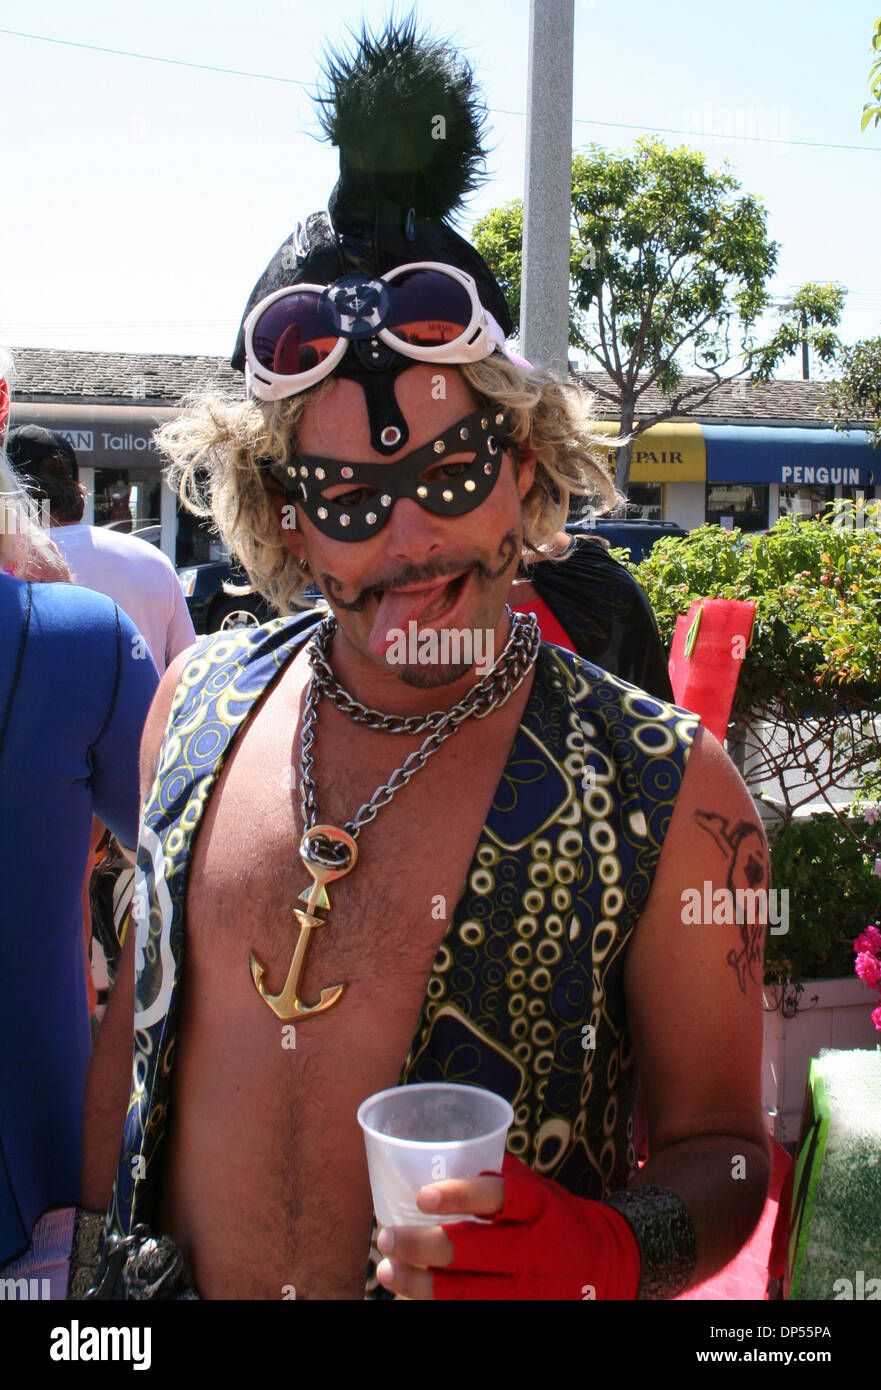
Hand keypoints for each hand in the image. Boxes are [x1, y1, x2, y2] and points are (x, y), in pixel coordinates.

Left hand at [376, 1155, 641, 1300]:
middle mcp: (535, 1249)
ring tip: (387, 1270)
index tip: (422, 1196)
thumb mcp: (540, 1190)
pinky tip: (411, 1298)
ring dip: (419, 1283)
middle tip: (386, 1236)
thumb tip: (439, 1156)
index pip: (499, 1197)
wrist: (609, 1266)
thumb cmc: (558, 1218)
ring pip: (464, 1293)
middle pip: (470, 1252)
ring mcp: (530, 1290)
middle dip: (421, 1246)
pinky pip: (474, 1314)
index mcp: (539, 1206)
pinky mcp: (524, 1314)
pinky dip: (439, 1306)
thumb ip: (499, 1180)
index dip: (460, 1196)